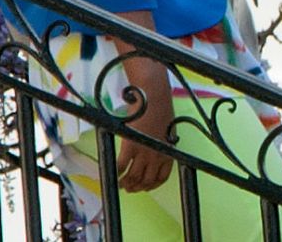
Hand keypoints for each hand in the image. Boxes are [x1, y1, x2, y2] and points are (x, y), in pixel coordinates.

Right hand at [116, 56, 174, 191]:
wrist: (153, 94)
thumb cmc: (160, 105)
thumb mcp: (167, 128)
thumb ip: (161, 142)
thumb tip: (152, 147)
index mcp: (168, 151)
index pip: (161, 178)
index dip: (151, 185)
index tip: (144, 186)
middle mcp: (156, 155)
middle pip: (146, 180)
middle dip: (137, 187)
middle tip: (129, 187)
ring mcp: (143, 152)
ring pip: (133, 177)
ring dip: (126, 183)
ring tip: (121, 183)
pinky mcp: (130, 146)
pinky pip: (121, 166)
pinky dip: (116, 172)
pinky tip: (114, 172)